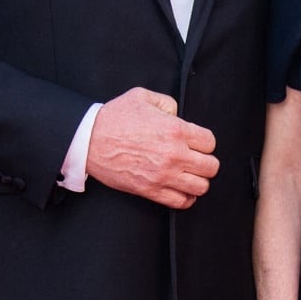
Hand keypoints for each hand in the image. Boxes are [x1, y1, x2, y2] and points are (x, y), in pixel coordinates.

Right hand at [86, 86, 218, 208]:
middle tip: (195, 160)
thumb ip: (167, 103)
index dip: (204, 142)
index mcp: (175, 129)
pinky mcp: (151, 190)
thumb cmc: (113, 118)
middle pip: (211, 166)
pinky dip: (186, 198)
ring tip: (189, 175)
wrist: (89, 140)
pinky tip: (181, 190)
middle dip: (205, 162)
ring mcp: (164, 175)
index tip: (196, 143)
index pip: (210, 142)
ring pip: (201, 187)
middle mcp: (174, 154)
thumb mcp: (143, 97)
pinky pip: (181, 202)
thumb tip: (177, 115)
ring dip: (198, 181)